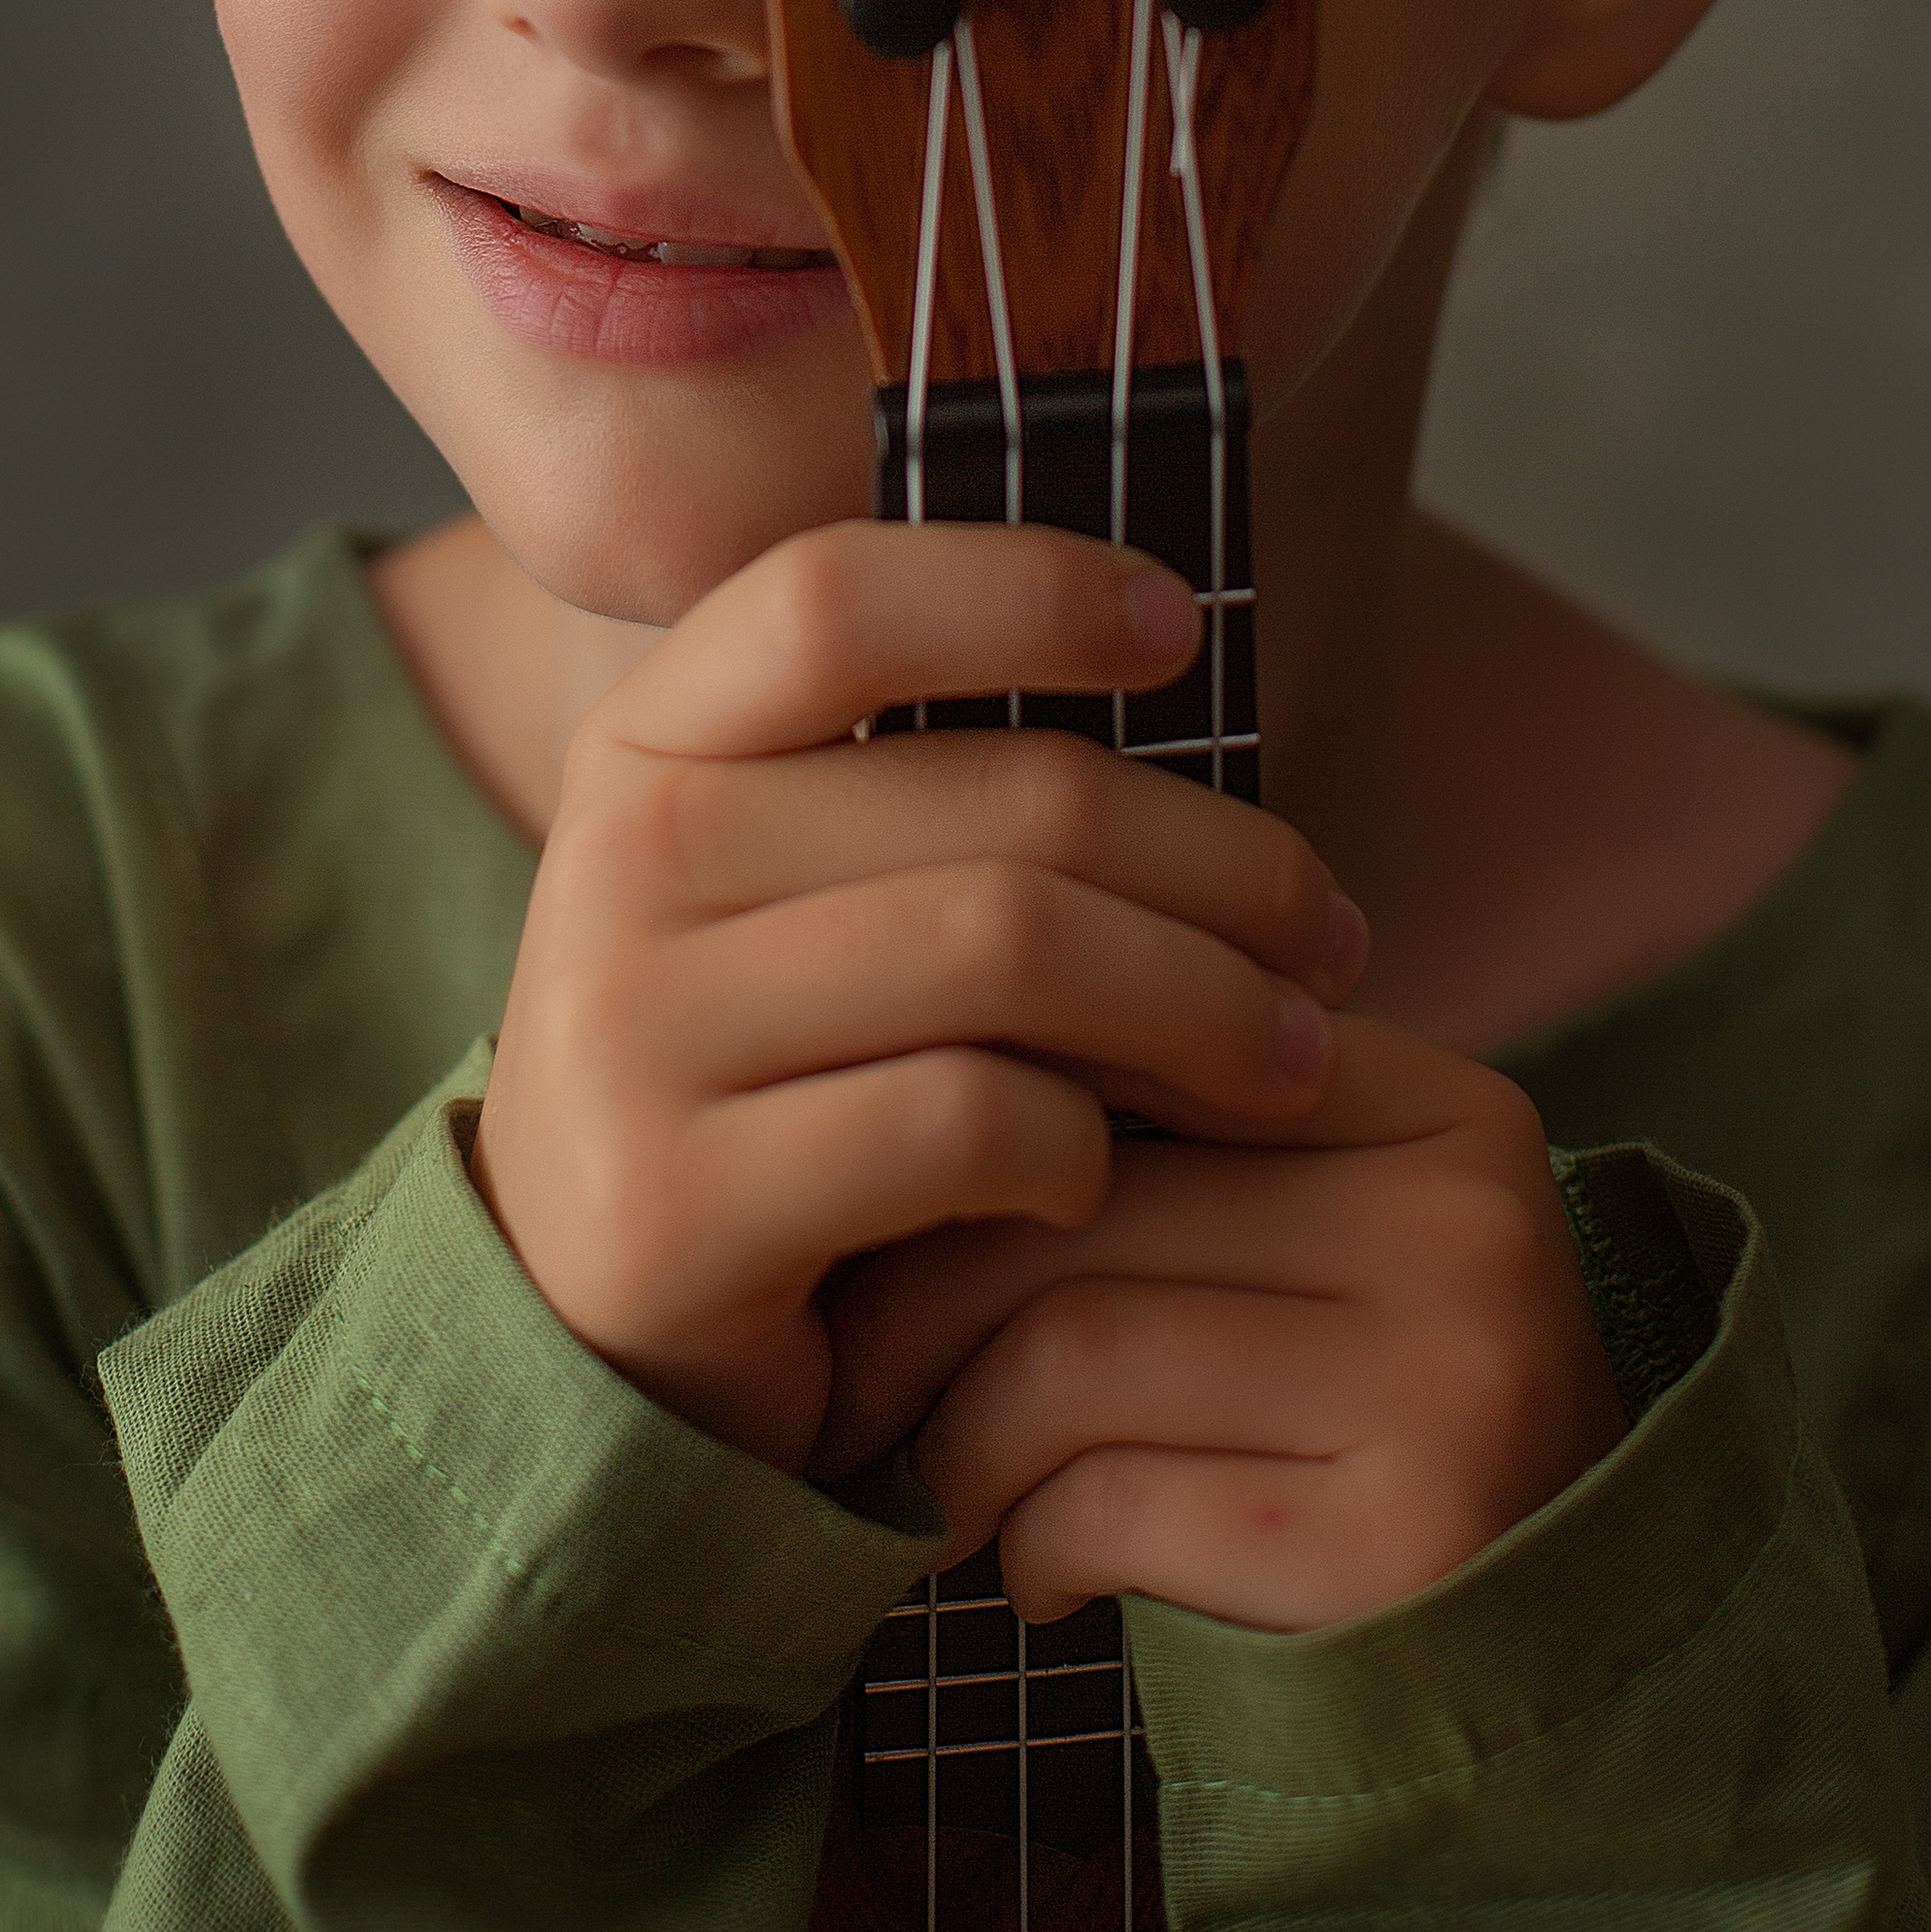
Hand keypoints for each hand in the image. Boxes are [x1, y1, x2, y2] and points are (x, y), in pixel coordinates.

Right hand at [468, 521, 1367, 1471]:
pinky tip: (1103, 1182)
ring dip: (1200, 1007)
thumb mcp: (807, 894)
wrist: (597, 1346)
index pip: (832, 596)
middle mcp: (620, 861)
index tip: (1178, 623)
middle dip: (1220, 868)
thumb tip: (1166, 636)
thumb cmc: (774, 1081)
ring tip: (1291, 1057)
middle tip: (1332, 939)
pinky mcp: (671, 1207)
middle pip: (1002, 801)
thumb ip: (930, 781)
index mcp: (650, 748)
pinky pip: (964, 1126)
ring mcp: (624, 1033)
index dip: (1021, 585)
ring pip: (1008, 950)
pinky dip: (1082, 1152)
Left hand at [813, 1019, 1627, 1629]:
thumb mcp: (1308, 1242)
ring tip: (948, 1497)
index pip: (1133, 1047)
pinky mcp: (1403, 1547)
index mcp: (1441, 1107)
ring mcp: (1451, 1381)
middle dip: (907, 1310)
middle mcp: (1467, 1220)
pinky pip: (1106, 1504)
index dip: (968, 1139)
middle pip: (1073, 1202)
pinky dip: (1028, 1548)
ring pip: (1064, 1356)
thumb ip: (1168, 1146)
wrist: (1550, 1667)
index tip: (878, 1222)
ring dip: (954, 1449)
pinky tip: (1044, 1573)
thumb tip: (893, 1089)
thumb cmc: (1354, 1428)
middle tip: (856, 1388)